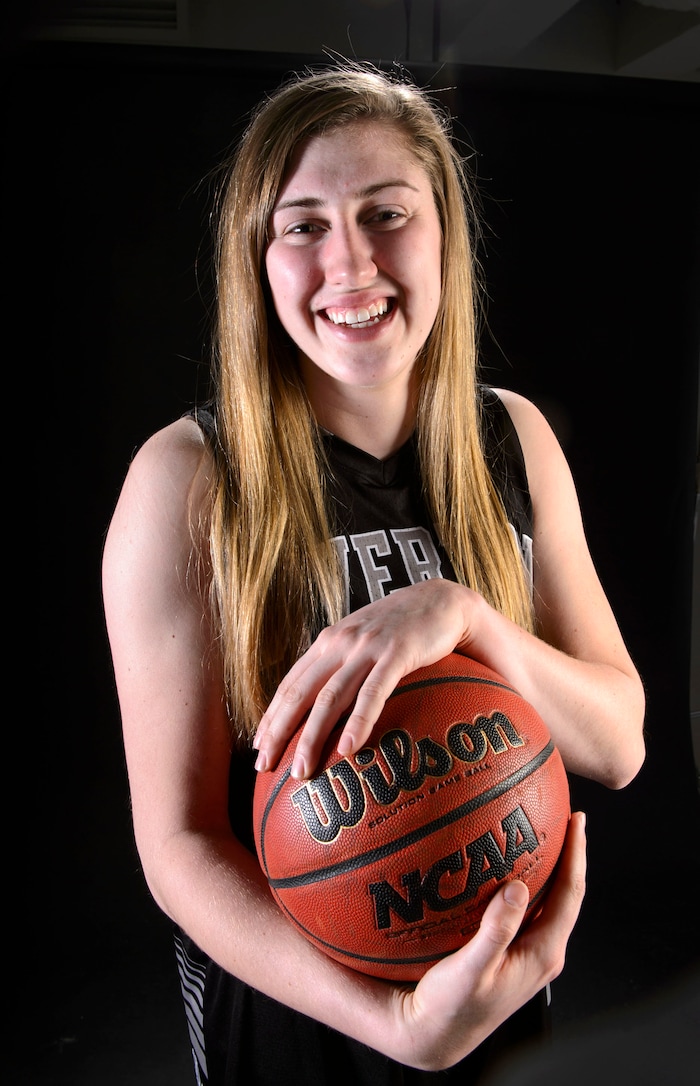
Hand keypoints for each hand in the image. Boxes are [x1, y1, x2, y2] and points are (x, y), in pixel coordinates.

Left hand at [254, 579, 479, 777]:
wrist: (443, 600)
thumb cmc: (403, 629)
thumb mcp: (364, 644)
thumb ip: (344, 668)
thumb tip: (328, 712)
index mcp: (329, 642)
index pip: (290, 684)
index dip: (272, 717)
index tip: (259, 748)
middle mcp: (340, 643)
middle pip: (300, 693)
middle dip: (279, 732)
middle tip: (265, 767)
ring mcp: (367, 648)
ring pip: (330, 697)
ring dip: (312, 737)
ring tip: (302, 770)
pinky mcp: (397, 653)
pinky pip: (373, 693)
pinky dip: (358, 722)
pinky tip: (348, 749)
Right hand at [393, 811, 586, 1070]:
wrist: (435, 1033)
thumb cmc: (451, 1007)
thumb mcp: (471, 970)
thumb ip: (496, 931)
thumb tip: (518, 889)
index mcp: (542, 954)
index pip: (570, 895)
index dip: (577, 855)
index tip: (576, 820)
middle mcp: (542, 951)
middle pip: (566, 893)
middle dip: (569, 854)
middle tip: (563, 815)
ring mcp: (527, 952)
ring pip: (547, 900)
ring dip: (548, 866)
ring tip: (538, 831)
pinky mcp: (510, 951)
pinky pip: (526, 908)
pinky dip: (523, 880)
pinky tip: (502, 863)